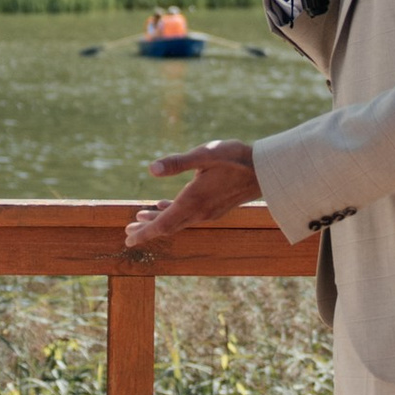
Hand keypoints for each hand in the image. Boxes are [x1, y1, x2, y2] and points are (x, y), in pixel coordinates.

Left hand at [126, 142, 260, 253]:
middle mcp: (200, 212)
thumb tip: (151, 169)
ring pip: (177, 222)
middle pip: (168, 227)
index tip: (128, 240)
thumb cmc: (236, 158)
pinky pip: (188, 216)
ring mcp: (208, 212)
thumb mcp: (205, 154)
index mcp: (193, 201)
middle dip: (147, 230)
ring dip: (159, 221)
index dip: (144, 233)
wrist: (265, 171)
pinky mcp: (215, 208)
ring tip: (140, 219)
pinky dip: (173, 214)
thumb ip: (178, 162)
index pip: (163, 224)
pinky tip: (165, 206)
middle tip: (129, 233)